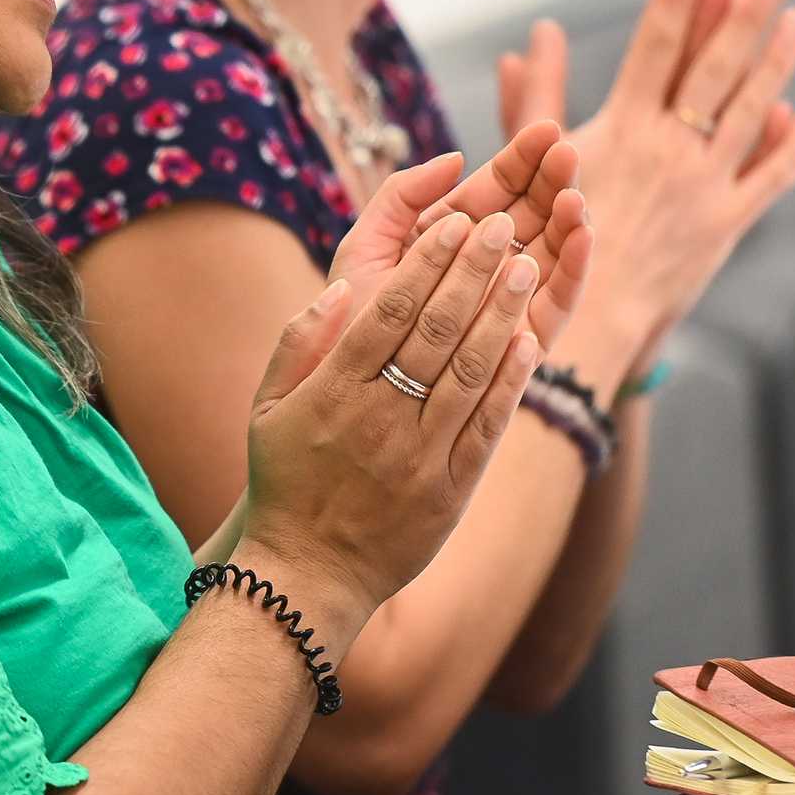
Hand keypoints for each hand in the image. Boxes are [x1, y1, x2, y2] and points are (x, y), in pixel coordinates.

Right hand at [238, 202, 544, 622]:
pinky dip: (510, 382)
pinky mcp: (449, 491)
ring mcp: (418, 457)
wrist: (309, 573)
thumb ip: (297, 344)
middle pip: (434, 331)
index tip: (451, 222)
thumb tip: (341, 289)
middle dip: (470, 272)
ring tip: (524, 267)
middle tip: (500, 225)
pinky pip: (486, 427)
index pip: (386, 313)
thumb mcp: (266, 409)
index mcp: (333, 393)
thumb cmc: (286, 483)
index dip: (424, 263)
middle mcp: (378, 420)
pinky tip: (528, 341)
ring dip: (500, 314)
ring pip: (468, 372)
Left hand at [328, 132, 594, 353]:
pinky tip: (583, 237)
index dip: (522, 159)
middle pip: (533, 214)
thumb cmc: (351, 317)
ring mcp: (510, 302)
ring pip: (552, 252)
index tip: (546, 130)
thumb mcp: (367, 244)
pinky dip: (575, 269)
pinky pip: (558, 302)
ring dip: (569, 220)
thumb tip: (456, 157)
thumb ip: (402, 195)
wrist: (348, 390)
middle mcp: (487, 266)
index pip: (496, 189)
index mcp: (452, 237)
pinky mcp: (526, 342)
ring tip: (575, 195)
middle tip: (568, 153)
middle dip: (553, 181)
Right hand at [466, 0, 794, 388]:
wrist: (582, 317)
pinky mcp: (728, 224)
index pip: (657, 46)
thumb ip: (539, 94)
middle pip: (716, 68)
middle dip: (745, 15)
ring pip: (755, 111)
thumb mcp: (534, 161)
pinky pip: (775, 176)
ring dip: (778, 62)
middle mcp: (670, 150)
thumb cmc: (546, 238)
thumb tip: (535, 36)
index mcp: (621, 128)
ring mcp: (705, 186)